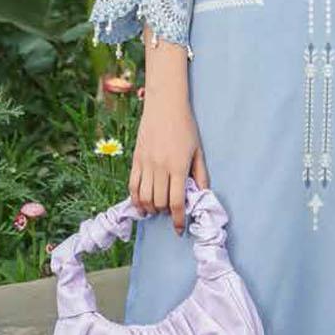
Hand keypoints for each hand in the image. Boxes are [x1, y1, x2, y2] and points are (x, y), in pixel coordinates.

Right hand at [130, 95, 209, 234]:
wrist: (164, 106)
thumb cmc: (185, 127)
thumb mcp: (198, 150)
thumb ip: (201, 174)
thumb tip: (201, 195)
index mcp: (178, 166)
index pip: (176, 202)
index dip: (177, 219)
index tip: (178, 229)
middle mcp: (160, 167)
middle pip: (159, 202)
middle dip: (165, 212)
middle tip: (170, 212)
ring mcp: (145, 164)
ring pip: (144, 197)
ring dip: (150, 208)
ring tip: (156, 210)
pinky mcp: (135, 159)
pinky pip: (132, 185)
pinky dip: (135, 199)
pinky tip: (141, 205)